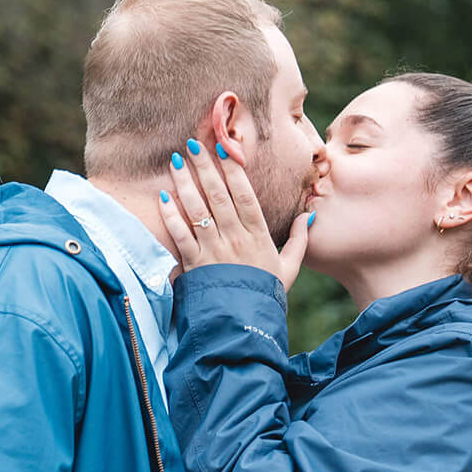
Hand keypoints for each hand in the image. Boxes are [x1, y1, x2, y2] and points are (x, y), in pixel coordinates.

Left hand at [159, 139, 312, 293]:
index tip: (224, 148)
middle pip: (218, 195)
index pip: (244, 195)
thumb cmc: (266, 295)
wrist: (245, 327)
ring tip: (175, 161)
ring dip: (185, 183)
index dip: (233, 170)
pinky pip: (180, 235)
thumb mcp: (290, 268)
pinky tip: (164, 197)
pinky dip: (171, 215)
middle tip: (193, 144)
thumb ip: (299, 240)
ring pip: (197, 210)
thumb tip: (308, 215)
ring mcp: (214, 251)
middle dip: (204, 167)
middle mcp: (236, 239)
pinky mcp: (195, 265)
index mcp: (259, 236)